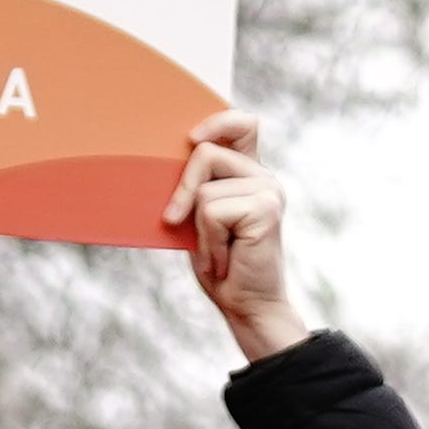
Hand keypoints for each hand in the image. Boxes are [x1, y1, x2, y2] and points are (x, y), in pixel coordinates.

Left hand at [167, 109, 299, 359]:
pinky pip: (211, 211)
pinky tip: (226, 259)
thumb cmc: (221, 264)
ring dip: (199, 229)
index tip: (191, 139)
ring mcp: (268, 190)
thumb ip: (196, 187)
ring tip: (217, 251)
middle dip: (182, 188)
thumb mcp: (201, 218)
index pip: (243, 124)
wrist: (247, 306)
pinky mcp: (266, 209)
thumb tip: (159, 160)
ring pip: (204, 189)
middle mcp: (263, 176)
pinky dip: (209, 241)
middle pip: (206, 152)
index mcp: (250, 173)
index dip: (217, 121)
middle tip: (178, 222)